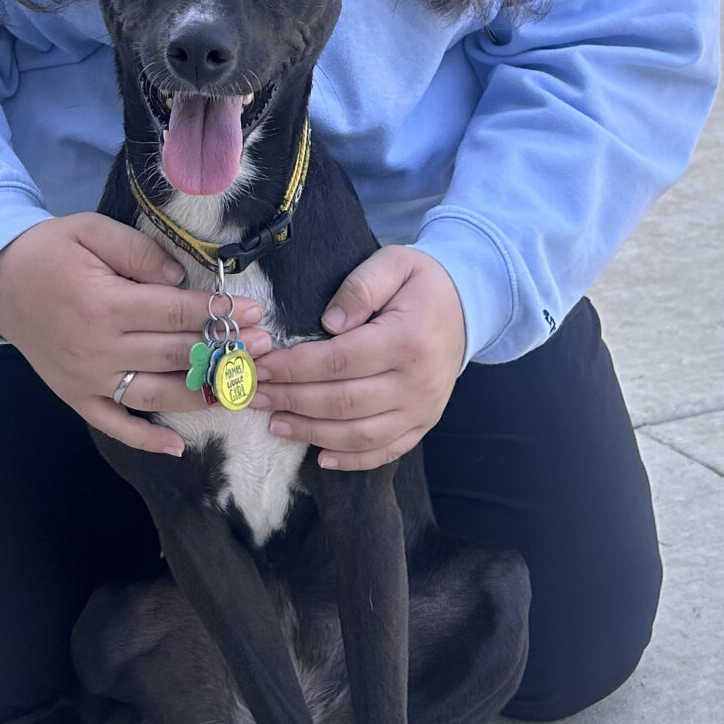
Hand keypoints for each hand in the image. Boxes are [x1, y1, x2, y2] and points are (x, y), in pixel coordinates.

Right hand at [0, 214, 271, 457]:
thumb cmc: (49, 251)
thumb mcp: (92, 232)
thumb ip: (139, 254)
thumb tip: (180, 279)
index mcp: (104, 305)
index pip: (174, 313)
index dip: (218, 315)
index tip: (253, 314)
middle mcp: (98, 349)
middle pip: (174, 356)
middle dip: (224, 352)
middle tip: (262, 350)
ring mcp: (87, 379)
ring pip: (155, 395)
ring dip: (201, 395)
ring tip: (240, 389)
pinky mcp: (75, 396)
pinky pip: (114, 425)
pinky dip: (146, 439)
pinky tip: (179, 447)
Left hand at [254, 245, 466, 471]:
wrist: (468, 306)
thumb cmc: (422, 283)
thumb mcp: (394, 264)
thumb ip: (360, 287)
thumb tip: (328, 324)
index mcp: (407, 340)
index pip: (339, 361)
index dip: (295, 368)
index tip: (263, 366)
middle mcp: (417, 382)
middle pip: (344, 402)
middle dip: (292, 400)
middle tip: (255, 395)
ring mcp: (423, 409)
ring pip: (360, 434)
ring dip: (313, 433)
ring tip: (276, 423)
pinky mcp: (424, 423)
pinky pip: (386, 451)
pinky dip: (352, 459)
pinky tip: (320, 457)